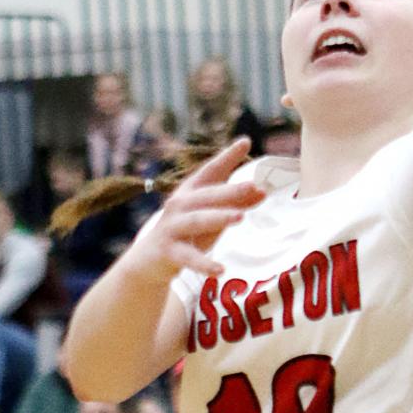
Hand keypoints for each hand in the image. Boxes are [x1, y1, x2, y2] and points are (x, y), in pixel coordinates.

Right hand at [121, 138, 265, 281]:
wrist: (149, 260)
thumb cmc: (187, 232)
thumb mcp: (211, 216)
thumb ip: (235, 204)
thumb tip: (263, 192)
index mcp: (191, 192)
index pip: (211, 171)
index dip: (227, 157)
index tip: (245, 142)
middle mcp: (179, 205)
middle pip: (206, 195)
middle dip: (229, 190)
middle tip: (253, 186)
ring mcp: (171, 227)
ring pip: (196, 220)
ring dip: (218, 217)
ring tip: (241, 216)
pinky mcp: (168, 251)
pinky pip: (188, 257)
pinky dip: (204, 263)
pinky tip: (220, 269)